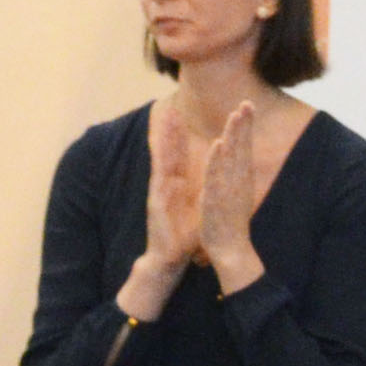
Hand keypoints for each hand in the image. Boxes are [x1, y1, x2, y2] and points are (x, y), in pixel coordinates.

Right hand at [133, 99, 208, 283]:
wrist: (169, 259)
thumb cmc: (182, 236)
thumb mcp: (194, 210)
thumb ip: (197, 195)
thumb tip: (208, 184)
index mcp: (177, 185)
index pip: (178, 156)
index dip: (180, 136)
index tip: (183, 116)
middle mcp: (167, 183)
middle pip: (169, 151)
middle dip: (170, 129)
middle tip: (171, 106)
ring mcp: (160, 189)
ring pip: (162, 156)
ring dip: (163, 135)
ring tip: (165, 114)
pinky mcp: (157, 197)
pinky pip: (160, 171)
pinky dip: (161, 155)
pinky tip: (163, 141)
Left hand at [191, 102, 267, 268]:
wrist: (232, 251)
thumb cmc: (231, 224)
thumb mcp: (236, 195)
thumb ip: (237, 177)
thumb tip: (238, 162)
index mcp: (242, 180)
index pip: (245, 148)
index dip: (246, 127)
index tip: (247, 107)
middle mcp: (239, 182)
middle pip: (243, 148)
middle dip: (244, 125)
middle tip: (247, 102)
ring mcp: (230, 190)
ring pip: (233, 158)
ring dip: (234, 136)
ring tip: (235, 115)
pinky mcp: (218, 200)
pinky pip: (218, 177)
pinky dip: (218, 161)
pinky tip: (218, 145)